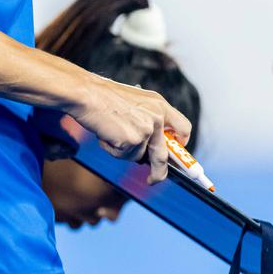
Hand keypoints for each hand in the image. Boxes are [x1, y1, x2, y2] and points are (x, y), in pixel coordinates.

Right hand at [68, 76, 191, 183]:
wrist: (88, 94)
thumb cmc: (105, 97)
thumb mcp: (136, 103)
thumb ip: (148, 119)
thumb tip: (151, 146)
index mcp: (160, 105)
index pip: (183, 127)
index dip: (181, 144)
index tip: (174, 153)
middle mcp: (157, 117)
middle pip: (164, 155)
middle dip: (159, 172)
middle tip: (154, 179)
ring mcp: (146, 130)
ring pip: (138, 156)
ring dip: (123, 151)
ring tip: (111, 132)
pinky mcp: (133, 140)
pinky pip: (123, 156)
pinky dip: (112, 149)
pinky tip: (106, 134)